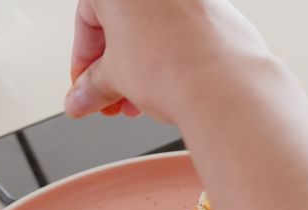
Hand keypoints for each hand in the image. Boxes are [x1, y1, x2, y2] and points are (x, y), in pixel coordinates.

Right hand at [65, 0, 271, 121]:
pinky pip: (184, 31)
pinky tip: (170, 85)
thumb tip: (82, 98)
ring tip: (140, 99)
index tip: (85, 86)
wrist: (224, 85)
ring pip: (154, 28)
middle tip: (111, 97)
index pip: (87, 20)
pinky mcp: (219, 11)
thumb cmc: (172, 68)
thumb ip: (93, 87)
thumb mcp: (115, 79)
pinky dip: (172, 55)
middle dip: (113, 68)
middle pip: (122, 24)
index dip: (82, 61)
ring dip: (141, 66)